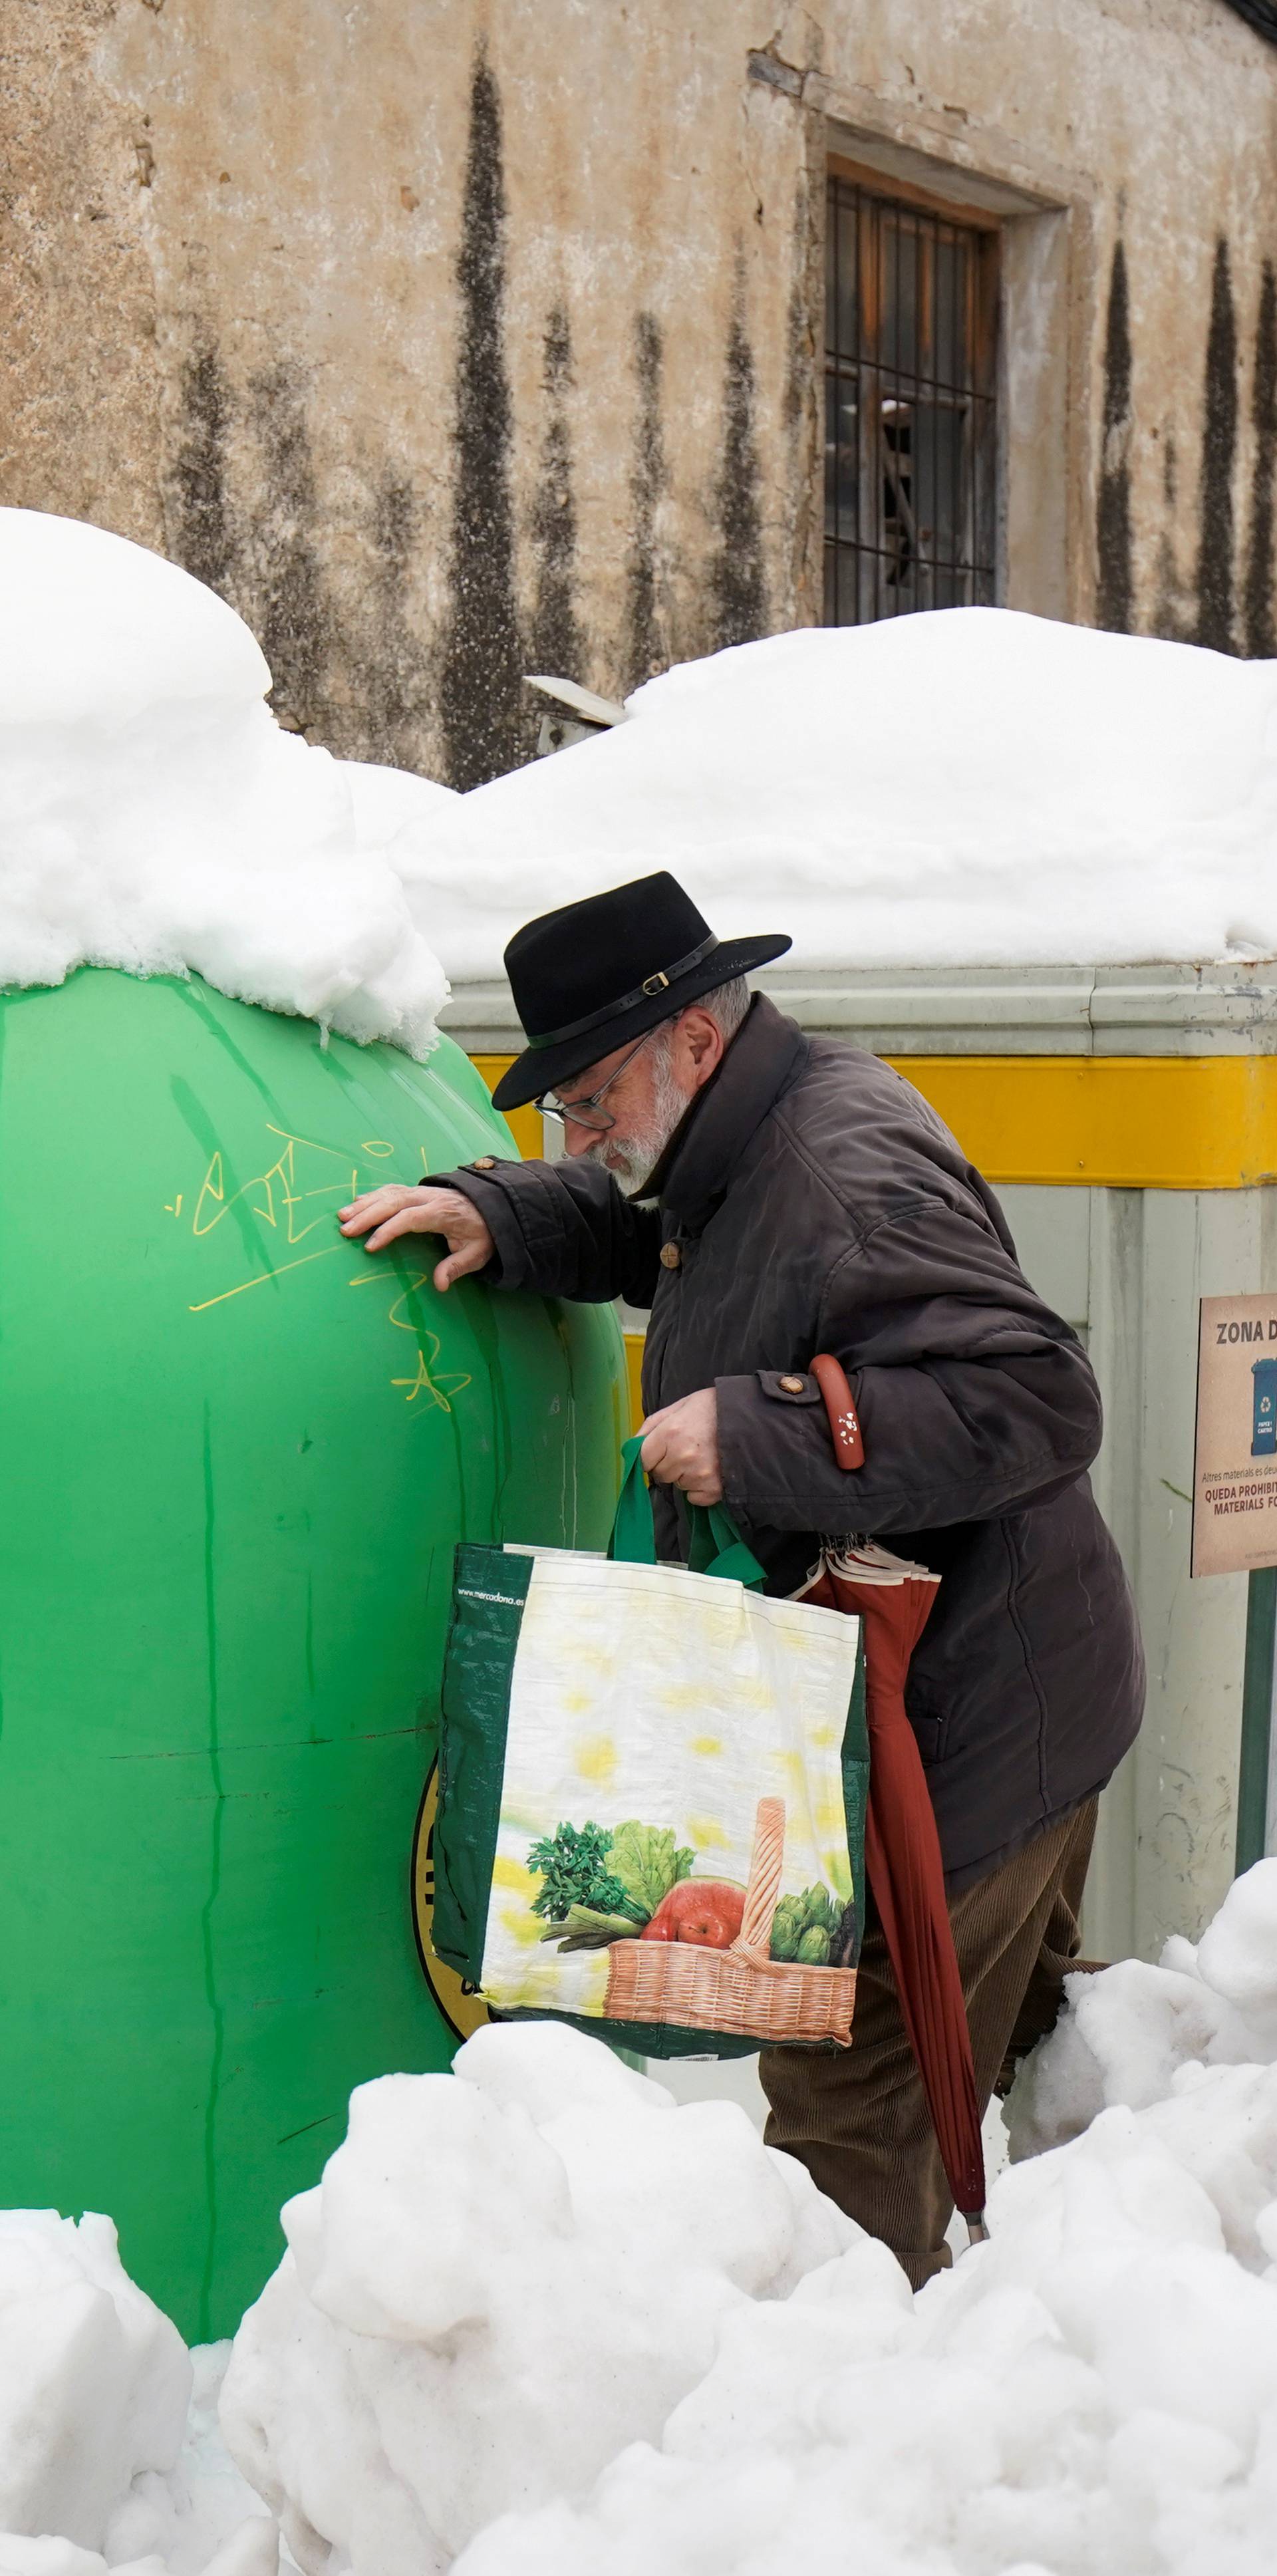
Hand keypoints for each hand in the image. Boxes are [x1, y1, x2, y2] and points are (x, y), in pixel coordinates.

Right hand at [337, 1184, 494, 1289]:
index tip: (370, 1246)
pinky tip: (357, 1203)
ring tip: (342, 1217)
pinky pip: (391, 1190)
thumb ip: (457, 1267)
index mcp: (441, 1212)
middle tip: (345, 1230)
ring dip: (364, 1205)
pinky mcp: (416, 1191)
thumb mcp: (477, 1253)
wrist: (492, 1206)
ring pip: (388, 1193)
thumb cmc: (482, 1233)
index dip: (388, 1230)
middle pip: (392, 1202)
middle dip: (366, 1216)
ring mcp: (421, 1191)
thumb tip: (439, 1285)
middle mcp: (428, 1197)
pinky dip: (372, 1196)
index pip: (409, 1218)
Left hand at [640, 1389, 721, 1504]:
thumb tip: (631, 1448)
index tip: (661, 1451)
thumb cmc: (711, 1408)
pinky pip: (694, 1498)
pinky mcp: (714, 1489)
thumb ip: (650, 1426)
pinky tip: (711, 1470)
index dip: (650, 1456)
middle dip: (668, 1465)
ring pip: (677, 1485)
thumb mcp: (678, 1407)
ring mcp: (699, 1474)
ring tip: (703, 1457)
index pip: (642, 1460)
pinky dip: (699, 1488)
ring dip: (684, 1476)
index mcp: (669, 1433)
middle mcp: (682, 1456)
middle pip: (659, 1474)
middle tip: (687, 1449)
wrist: (751, 1416)